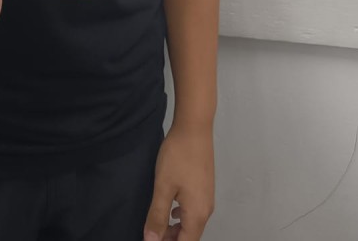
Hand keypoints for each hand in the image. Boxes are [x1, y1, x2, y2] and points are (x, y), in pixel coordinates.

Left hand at [143, 123, 214, 240]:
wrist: (194, 128)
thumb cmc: (178, 157)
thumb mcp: (163, 187)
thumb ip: (157, 216)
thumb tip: (151, 240)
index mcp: (197, 214)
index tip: (152, 240)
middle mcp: (206, 210)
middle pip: (190, 235)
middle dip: (172, 238)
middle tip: (152, 234)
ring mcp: (207, 197)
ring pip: (192, 222)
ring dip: (176, 228)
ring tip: (158, 225)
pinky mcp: (204, 187)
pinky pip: (194, 210)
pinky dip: (181, 216)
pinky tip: (170, 209)